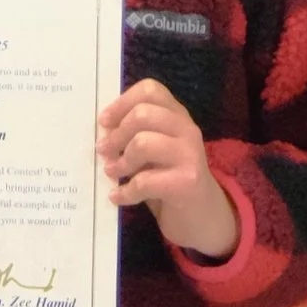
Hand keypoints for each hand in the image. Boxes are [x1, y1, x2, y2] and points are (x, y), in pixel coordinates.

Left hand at [96, 78, 238, 258]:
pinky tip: (117, 197)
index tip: (104, 122)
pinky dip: (125, 192)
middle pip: (143, 114)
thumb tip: (102, 131)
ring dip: (121, 161)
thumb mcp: (156, 150)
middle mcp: (187, 129)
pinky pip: (145, 181)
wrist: (203, 216)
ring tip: (112, 173)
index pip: (150, 90)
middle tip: (104, 151)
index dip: (122, 103)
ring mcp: (190, 155)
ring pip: (143, 143)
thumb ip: (136, 134)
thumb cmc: (170, 178)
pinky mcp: (187, 183)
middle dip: (117, 134)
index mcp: (178, 115)